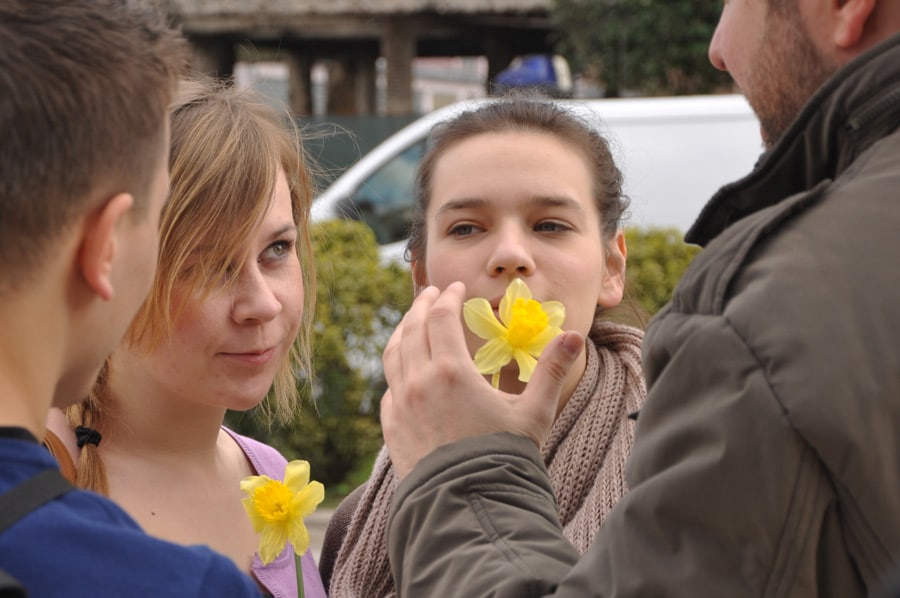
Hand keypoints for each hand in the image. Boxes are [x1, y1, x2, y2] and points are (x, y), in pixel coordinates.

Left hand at [381, 282, 583, 479]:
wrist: (468, 505)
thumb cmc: (504, 457)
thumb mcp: (534, 412)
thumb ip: (552, 370)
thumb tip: (574, 335)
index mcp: (450, 371)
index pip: (441, 317)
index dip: (448, 297)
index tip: (456, 289)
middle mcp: (418, 381)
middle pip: (412, 328)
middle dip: (422, 305)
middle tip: (432, 294)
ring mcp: (400, 405)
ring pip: (393, 354)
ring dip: (403, 331)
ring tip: (412, 322)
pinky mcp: (392, 427)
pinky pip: (389, 386)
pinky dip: (396, 368)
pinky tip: (405, 369)